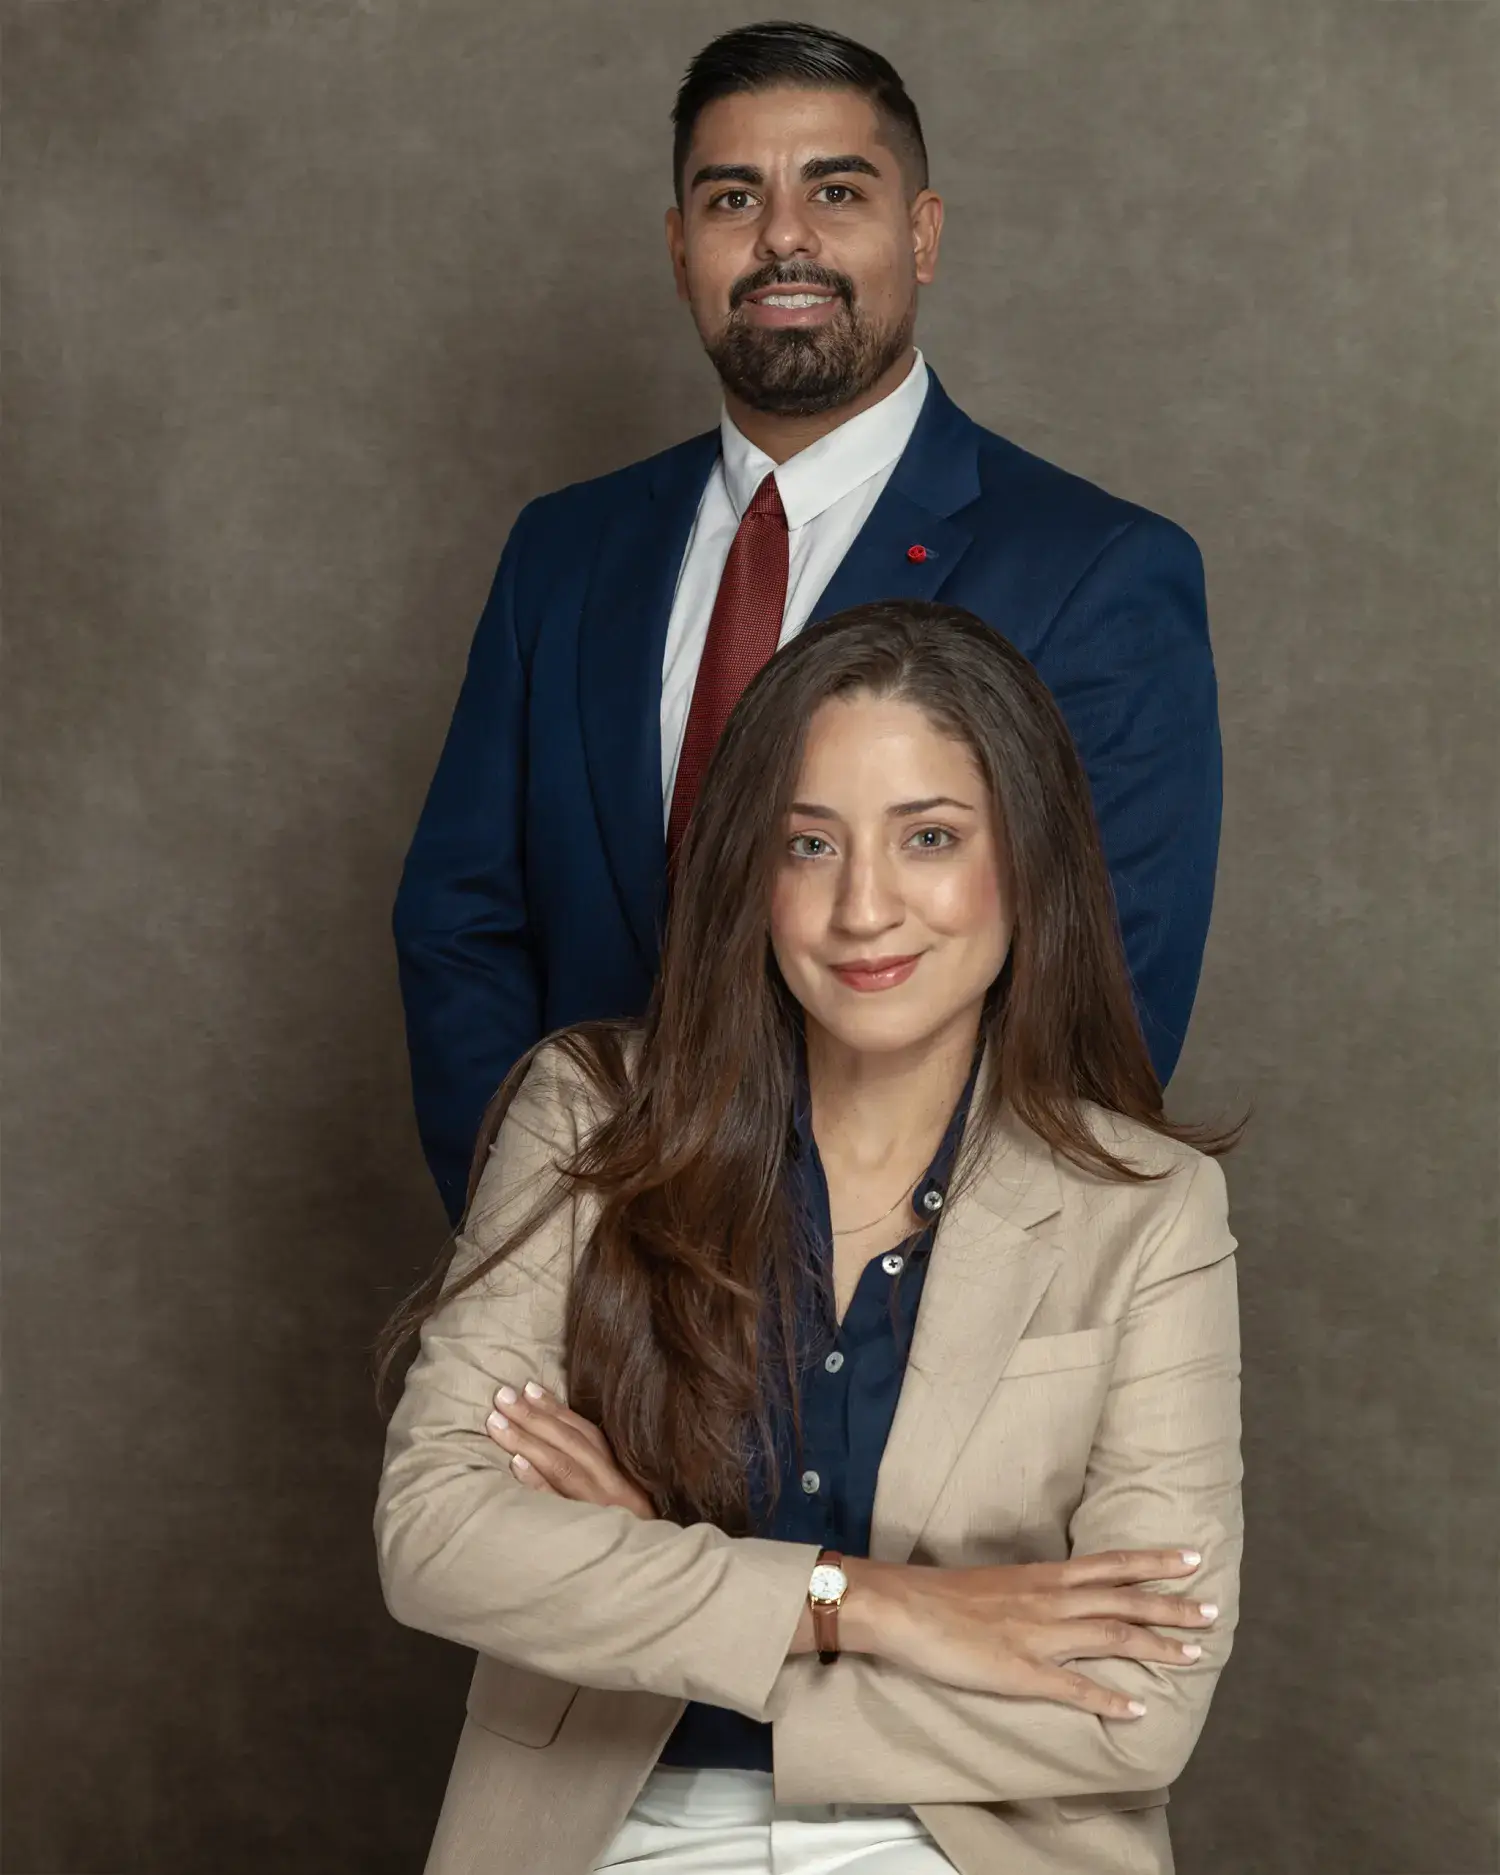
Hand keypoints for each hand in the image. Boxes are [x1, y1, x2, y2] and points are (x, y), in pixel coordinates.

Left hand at [484, 1381, 654, 1519]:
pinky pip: (558, 1505)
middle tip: (501, 1396)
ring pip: (562, 1468)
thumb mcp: (627, 1499)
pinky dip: (537, 1483)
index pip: (587, 1433)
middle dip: (533, 1417)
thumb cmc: (634, 1534)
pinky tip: (515, 1465)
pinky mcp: (587, 1536)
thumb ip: (600, 1472)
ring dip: (527, 1441)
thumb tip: (557, 1440)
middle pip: (570, 1444)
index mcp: (623, 1474)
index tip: (527, 1388)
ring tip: (496, 1423)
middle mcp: (614, 1487)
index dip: (557, 1409)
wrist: (655, 1581)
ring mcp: (600, 1510)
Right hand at [848, 1548, 1216, 1721]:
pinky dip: (1106, 1699)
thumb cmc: (945, 1594)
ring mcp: (1038, 1636)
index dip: (1153, 1562)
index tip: (1191, 1557)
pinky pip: (1071, 1687)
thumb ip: (1037, 1590)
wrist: (903, 1606)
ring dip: (1154, 1647)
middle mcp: (1050, 1601)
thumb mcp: (1001, 1581)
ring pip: (1109, 1638)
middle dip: (1170, 1607)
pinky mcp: (1019, 1671)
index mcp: (1044, 1578)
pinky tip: (1135, 1710)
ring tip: (1194, 1656)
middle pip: (1123, 1601)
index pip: (1111, 1565)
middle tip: (1213, 1610)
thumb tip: (1066, 1594)